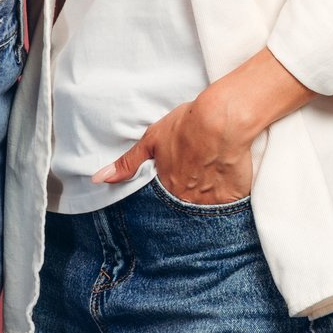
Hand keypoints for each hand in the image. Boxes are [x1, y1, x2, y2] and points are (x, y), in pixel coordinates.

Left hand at [94, 50, 313, 204]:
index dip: (168, 198)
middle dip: (186, 203)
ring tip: (210, 188)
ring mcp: (211, 202)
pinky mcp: (234, 199)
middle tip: (194, 187)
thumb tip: (98, 179)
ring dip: (205, 204)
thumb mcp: (152, 139)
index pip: (162, 205)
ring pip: (205, 212)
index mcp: (167, 187)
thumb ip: (127, 163)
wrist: (223, 119)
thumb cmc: (187, 125)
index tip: (174, 191)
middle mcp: (187, 201)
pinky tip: (228, 189)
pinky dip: (227, 203)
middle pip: (184, 210)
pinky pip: (229, 209)